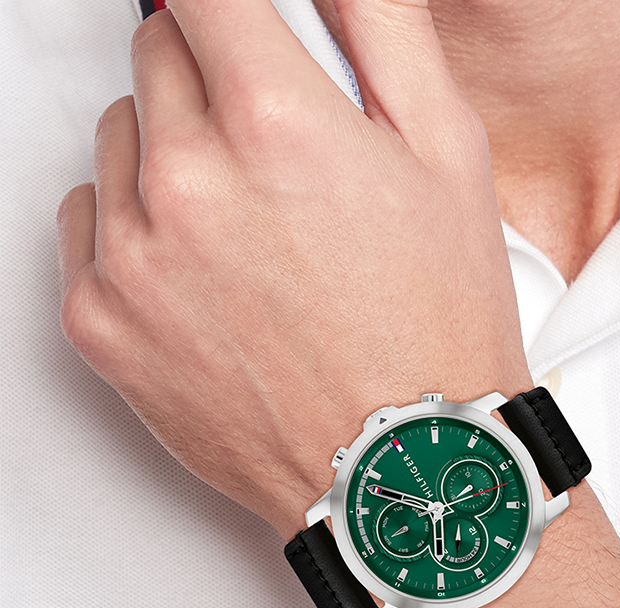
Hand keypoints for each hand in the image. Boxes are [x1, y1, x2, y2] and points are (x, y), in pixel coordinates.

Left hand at [57, 0, 530, 539]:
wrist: (404, 468)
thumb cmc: (437, 329)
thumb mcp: (450, 155)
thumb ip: (381, 26)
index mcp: (278, 125)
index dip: (230, 7)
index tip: (242, 27)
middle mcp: (190, 184)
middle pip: (157, 53)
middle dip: (215, 81)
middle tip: (281, 155)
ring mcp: (135, 258)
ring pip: (119, 138)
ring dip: (174, 156)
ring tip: (252, 231)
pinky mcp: (101, 322)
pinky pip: (88, 220)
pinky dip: (140, 230)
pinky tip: (211, 278)